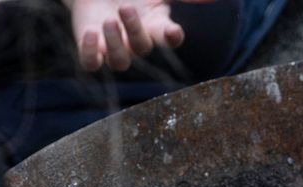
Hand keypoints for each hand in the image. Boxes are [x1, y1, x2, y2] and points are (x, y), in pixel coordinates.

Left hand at [66, 0, 215, 71]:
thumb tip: (212, 0)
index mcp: (154, 26)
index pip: (169, 38)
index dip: (172, 37)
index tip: (173, 31)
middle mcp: (136, 42)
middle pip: (142, 48)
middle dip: (134, 30)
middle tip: (125, 7)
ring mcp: (113, 48)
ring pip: (120, 62)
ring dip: (115, 44)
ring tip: (109, 20)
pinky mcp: (91, 50)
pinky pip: (91, 64)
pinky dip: (90, 53)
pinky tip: (90, 33)